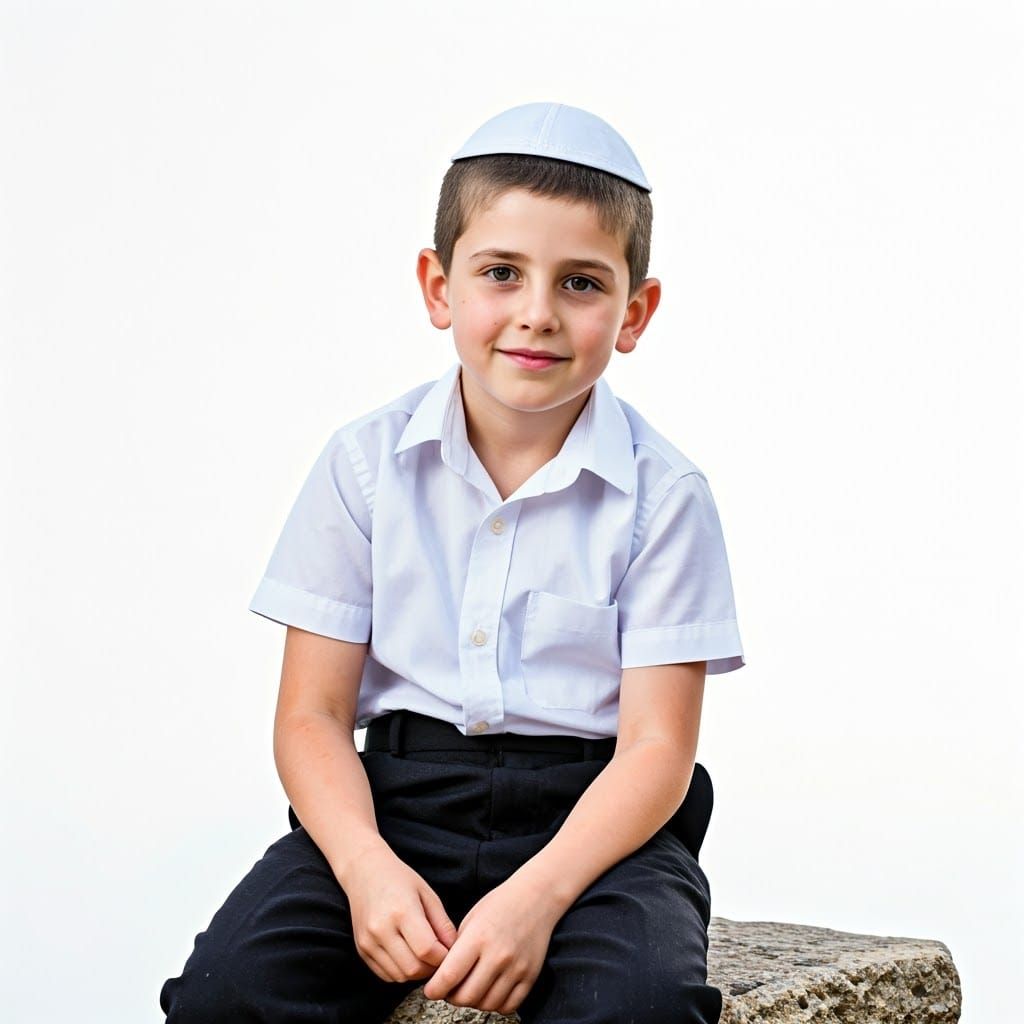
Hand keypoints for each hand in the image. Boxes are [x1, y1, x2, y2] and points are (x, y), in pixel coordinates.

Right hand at [340, 843, 457, 983]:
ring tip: (423, 955)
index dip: (443, 957)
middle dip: (431, 968)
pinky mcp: (361, 950)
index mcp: (402, 911)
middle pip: (413, 969)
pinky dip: (401, 972)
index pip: (427, 950)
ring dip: (416, 972)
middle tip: (438, 956)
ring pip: (399, 976)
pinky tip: (407, 955)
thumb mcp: (427, 894)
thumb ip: (442, 924)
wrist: (364, 872)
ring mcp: (368, 942)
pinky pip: (386, 975)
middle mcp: (381, 929)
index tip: (449, 950)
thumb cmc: (400, 879)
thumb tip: (455, 949)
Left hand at [422, 872, 562, 1014]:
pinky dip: (495, 1005)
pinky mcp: (530, 976)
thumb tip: (441, 977)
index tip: (430, 989)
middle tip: (449, 989)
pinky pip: (508, 1006)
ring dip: (473, 1002)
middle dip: (451, 997)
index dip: (434, 989)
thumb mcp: (471, 919)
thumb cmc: (501, 904)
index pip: (448, 977)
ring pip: (486, 1005)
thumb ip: (456, 949)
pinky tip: (489, 991)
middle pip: (466, 996)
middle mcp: (498, 955)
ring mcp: (516, 968)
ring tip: (469, 988)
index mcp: (478, 937)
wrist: (536, 898)